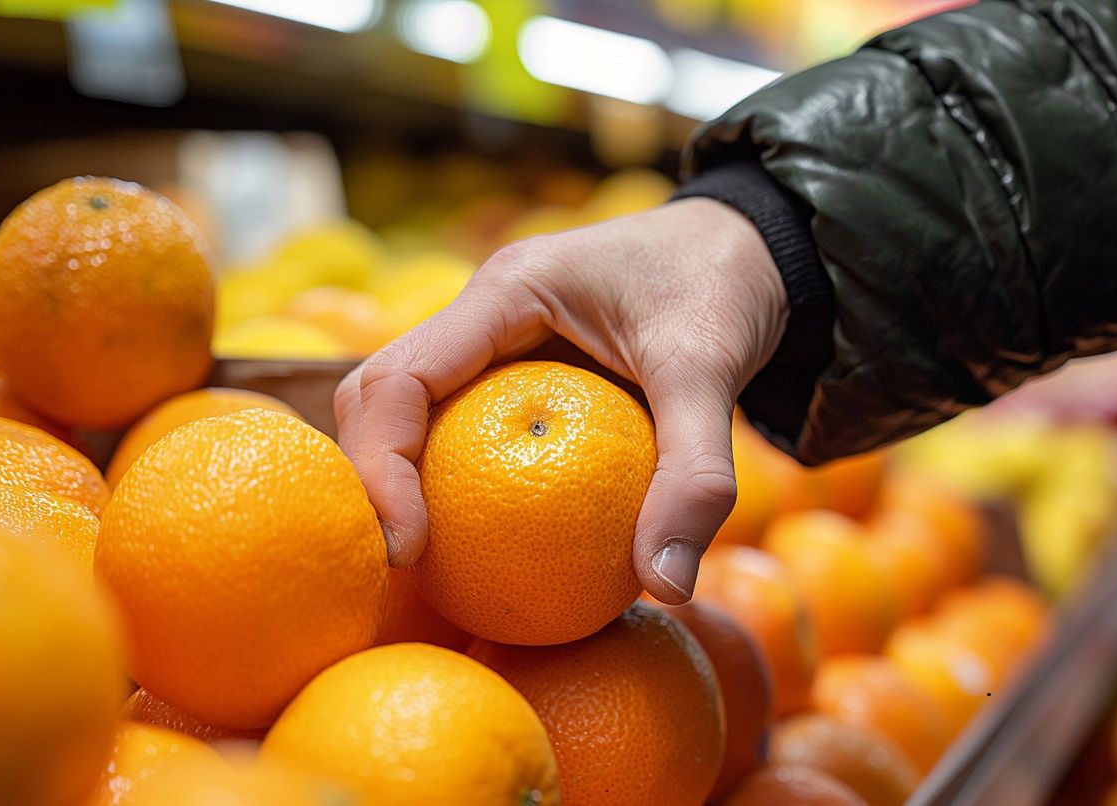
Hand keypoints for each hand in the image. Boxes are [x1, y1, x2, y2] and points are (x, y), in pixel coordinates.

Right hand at [335, 198, 787, 603]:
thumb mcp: (714, 370)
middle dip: (371, 478)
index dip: (381, 465)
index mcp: (508, 290)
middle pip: (377, 393)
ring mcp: (492, 337)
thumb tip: (667, 588)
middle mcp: (482, 311)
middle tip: (400, 565)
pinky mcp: (515, 365)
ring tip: (425, 564)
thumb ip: (695, 475)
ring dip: (400, 479)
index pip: (399, 375)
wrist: (745, 246)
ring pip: (407, 409)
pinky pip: (459, 422)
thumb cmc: (722, 286)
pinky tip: (482, 541)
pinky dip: (451, 477)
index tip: (407, 548)